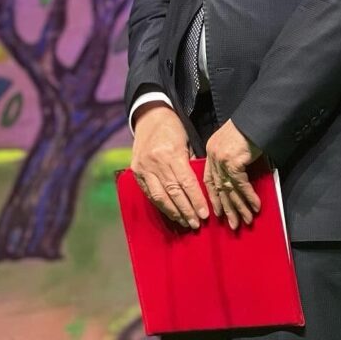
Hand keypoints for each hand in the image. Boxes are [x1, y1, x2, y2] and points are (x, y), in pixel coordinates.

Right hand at [130, 103, 208, 228]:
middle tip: (196, 224)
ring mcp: (143, 167)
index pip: (186, 183)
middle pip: (173, 192)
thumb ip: (191, 163)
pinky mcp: (136, 171)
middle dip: (186, 210)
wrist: (150, 116)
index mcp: (171, 153)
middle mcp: (155, 162)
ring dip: (173, 212)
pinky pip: (149, 192)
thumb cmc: (174, 128)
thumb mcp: (187, 141)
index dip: (195, 200)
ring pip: (159, 196)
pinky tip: (170, 212)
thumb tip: (200, 187)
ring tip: (184, 222)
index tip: (204, 214)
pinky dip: (160, 204)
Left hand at [203, 119, 262, 229]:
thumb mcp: (234, 144)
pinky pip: (241, 185)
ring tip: (246, 221)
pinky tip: (256, 207)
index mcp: (211, 151)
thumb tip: (238, 180)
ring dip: (240, 207)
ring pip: (230, 189)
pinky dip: (249, 197)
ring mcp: (222, 159)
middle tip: (233, 224)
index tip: (218, 213)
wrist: (257, 117)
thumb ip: (231, 160)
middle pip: (219, 188)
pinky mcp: (233, 161)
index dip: (214, 198)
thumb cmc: (248, 129)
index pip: (209, 180)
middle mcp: (213, 156)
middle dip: (228, 208)